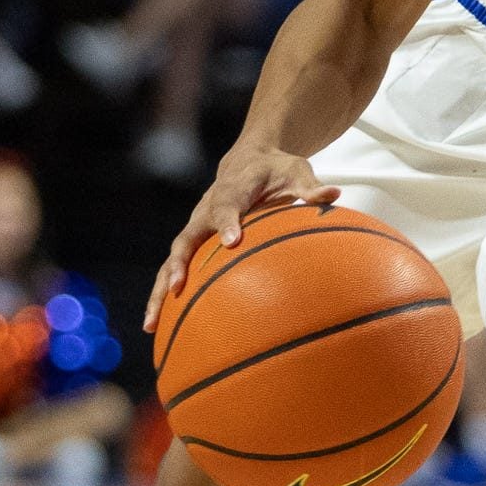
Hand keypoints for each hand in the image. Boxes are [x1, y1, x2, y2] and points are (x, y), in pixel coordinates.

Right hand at [145, 145, 338, 331]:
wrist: (248, 160)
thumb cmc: (276, 168)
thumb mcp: (297, 172)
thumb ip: (310, 188)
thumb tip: (333, 194)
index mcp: (232, 191)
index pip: (225, 206)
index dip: (227, 222)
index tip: (232, 242)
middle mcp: (206, 211)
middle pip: (186, 239)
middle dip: (179, 264)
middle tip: (177, 288)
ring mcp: (197, 227)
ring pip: (174, 259)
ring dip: (161, 290)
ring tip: (152, 323)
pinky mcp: (196, 241)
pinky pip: (177, 268)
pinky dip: (167, 294)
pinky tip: (161, 325)